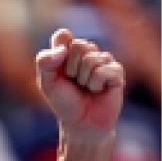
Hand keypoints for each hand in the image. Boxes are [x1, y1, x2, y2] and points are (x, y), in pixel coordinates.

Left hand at [35, 30, 124, 145]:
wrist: (82, 124)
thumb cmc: (64, 103)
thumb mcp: (46, 83)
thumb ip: (44, 62)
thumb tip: (63, 49)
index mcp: (69, 50)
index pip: (62, 36)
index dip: (59, 52)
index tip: (60, 70)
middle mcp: (88, 52)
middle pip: (78, 46)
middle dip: (71, 69)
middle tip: (74, 82)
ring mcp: (104, 61)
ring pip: (91, 59)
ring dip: (84, 79)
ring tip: (86, 88)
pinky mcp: (116, 72)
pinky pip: (103, 71)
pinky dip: (96, 84)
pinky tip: (98, 91)